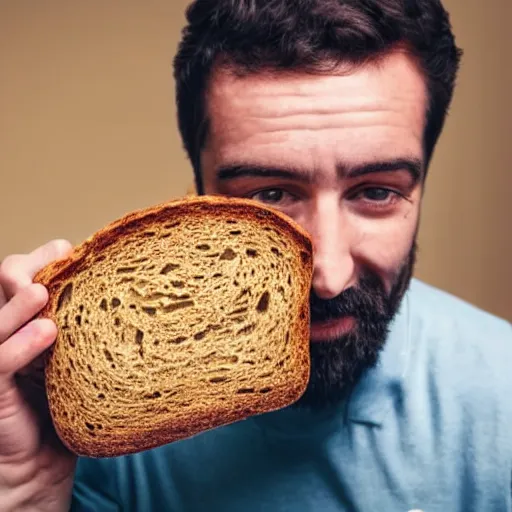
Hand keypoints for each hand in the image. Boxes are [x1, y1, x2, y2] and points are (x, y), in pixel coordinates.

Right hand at [0, 240, 76, 511]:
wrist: (44, 461)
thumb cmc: (71, 401)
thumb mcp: (83, 355)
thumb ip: (90, 328)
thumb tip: (136, 298)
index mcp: (30, 319)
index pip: (26, 274)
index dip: (44, 256)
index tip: (72, 249)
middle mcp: (10, 332)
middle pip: (7, 282)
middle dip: (29, 267)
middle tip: (58, 260)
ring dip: (20, 302)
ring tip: (43, 292)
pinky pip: (0, 361)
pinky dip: (21, 345)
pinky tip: (47, 333)